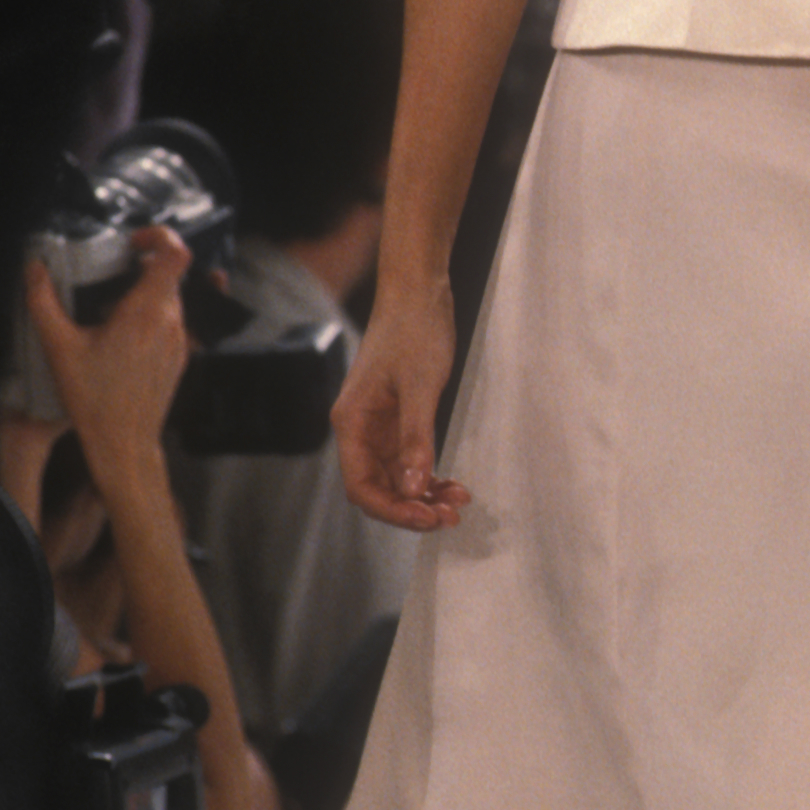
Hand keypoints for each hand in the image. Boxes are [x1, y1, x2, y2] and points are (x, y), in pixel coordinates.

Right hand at [25, 227, 191, 490]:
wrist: (124, 443)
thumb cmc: (95, 400)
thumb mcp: (60, 348)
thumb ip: (44, 303)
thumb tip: (35, 270)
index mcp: (146, 313)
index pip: (176, 254)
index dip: (159, 237)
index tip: (134, 243)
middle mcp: (171, 322)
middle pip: (169, 275)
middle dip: (142, 269)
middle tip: (111, 280)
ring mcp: (182, 340)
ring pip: (172, 298)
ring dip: (146, 295)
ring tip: (112, 313)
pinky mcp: (183, 356)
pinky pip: (173, 322)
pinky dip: (152, 318)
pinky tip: (124, 338)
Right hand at [331, 281, 468, 530]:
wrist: (419, 291)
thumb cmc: (414, 330)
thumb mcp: (420, 386)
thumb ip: (416, 438)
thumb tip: (414, 488)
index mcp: (352, 423)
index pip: (362, 487)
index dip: (392, 510)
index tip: (427, 518)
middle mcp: (360, 430)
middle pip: (379, 488)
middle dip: (412, 508)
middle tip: (450, 518)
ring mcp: (379, 426)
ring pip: (397, 478)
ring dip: (424, 495)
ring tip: (458, 504)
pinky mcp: (398, 418)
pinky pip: (410, 460)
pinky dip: (430, 475)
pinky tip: (453, 484)